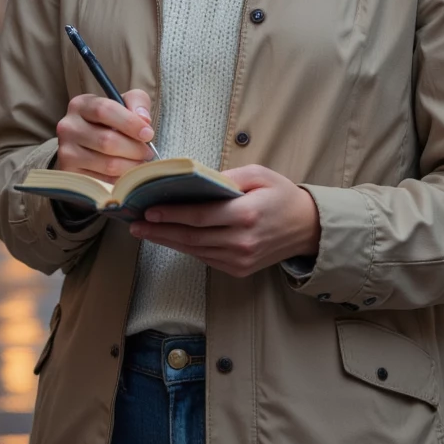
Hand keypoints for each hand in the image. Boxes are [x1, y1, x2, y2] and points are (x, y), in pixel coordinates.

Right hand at [55, 89, 153, 180]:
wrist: (87, 145)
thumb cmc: (111, 121)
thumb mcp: (124, 103)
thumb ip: (137, 102)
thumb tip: (144, 120)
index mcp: (80, 105)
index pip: (105, 110)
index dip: (130, 123)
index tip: (148, 134)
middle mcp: (68, 127)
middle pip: (107, 141)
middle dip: (135, 149)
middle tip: (148, 153)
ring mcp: (66, 152)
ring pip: (108, 164)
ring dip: (132, 165)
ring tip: (140, 162)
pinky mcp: (70, 174)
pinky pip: (104, 180)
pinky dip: (121, 179)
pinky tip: (127, 173)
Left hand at [129, 164, 319, 277]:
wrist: (307, 228)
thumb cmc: (282, 196)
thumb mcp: (260, 174)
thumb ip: (229, 176)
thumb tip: (197, 180)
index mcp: (247, 214)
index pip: (201, 216)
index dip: (172, 214)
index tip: (149, 210)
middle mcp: (242, 241)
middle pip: (192, 237)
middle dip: (161, 230)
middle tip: (136, 224)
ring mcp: (240, 259)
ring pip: (195, 251)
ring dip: (168, 241)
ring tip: (146, 231)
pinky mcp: (239, 269)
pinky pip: (206, 258)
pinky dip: (187, 248)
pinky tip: (170, 238)